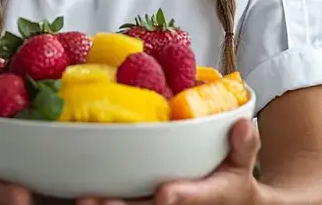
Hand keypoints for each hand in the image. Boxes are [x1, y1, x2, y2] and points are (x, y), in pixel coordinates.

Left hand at [78, 118, 261, 204]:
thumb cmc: (231, 180)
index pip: (193, 197)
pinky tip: (77, 197)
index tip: (164, 193)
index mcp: (208, 196)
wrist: (232, 204)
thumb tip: (243, 125)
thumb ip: (244, 145)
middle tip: (102, 202)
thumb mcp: (243, 163)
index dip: (180, 196)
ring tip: (84, 201)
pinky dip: (105, 203)